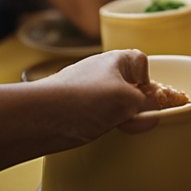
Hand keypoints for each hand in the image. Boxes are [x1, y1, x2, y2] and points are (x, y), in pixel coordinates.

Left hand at [31, 50, 160, 149]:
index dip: (148, 81)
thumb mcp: (127, 101)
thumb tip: (154, 111)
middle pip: (126, 83)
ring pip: (109, 100)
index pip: (142, 63)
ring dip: (114, 115)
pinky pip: (92, 113)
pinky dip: (96, 123)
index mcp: (116, 59)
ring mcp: (82, 87)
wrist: (35, 117)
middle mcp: (99, 69)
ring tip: (111, 127)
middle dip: (132, 102)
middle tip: (134, 118)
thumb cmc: (81, 100)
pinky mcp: (68, 106)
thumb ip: (147, 105)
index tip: (150, 99)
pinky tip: (92, 131)